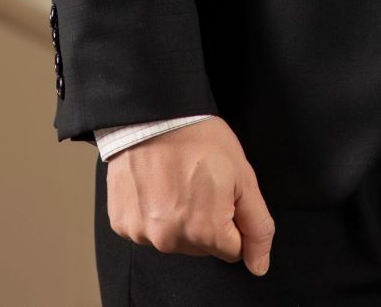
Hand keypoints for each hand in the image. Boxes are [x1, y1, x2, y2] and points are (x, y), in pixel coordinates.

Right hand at [105, 117, 275, 274]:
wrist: (153, 115)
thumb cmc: (199, 140)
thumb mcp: (243, 178)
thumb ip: (257, 226)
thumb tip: (258, 266)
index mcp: (205, 232)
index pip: (232, 249)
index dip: (231, 220)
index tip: (221, 193)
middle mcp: (170, 240)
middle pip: (201, 247)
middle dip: (205, 221)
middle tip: (198, 183)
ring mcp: (142, 232)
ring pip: (173, 239)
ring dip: (176, 218)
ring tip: (174, 182)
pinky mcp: (121, 223)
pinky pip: (145, 230)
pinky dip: (151, 213)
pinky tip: (154, 186)